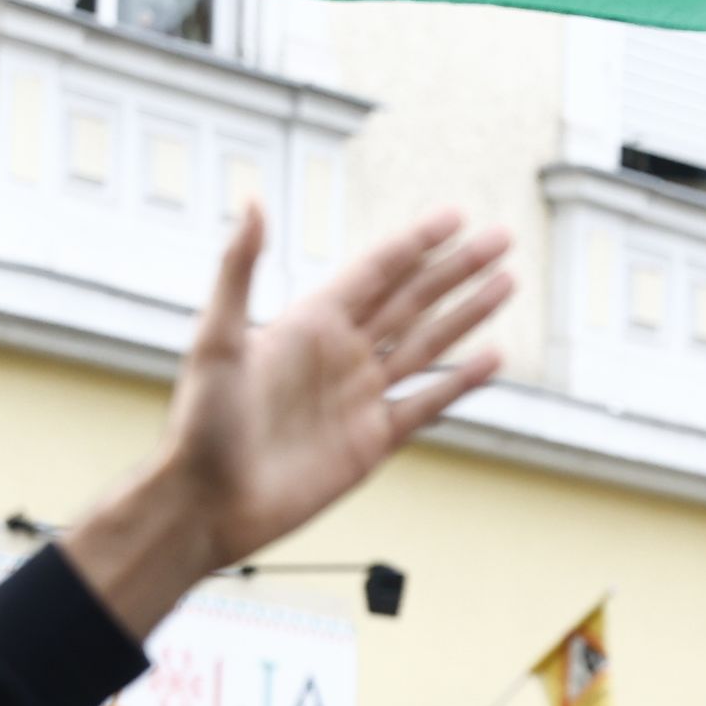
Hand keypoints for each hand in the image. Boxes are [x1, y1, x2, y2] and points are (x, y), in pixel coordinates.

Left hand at [63, 207, 512, 640]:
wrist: (208, 505)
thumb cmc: (199, 424)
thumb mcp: (215, 340)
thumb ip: (239, 269)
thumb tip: (252, 200)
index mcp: (308, 322)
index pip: (376, 270)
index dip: (417, 242)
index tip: (456, 216)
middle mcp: (339, 353)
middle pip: (412, 299)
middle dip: (457, 269)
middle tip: (501, 239)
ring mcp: (359, 397)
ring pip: (427, 344)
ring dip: (467, 314)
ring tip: (506, 284)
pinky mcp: (372, 441)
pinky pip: (426, 403)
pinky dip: (460, 382)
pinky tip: (492, 359)